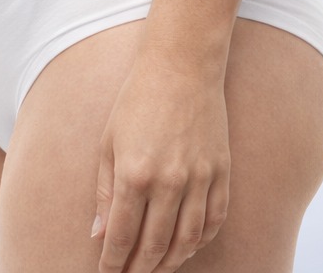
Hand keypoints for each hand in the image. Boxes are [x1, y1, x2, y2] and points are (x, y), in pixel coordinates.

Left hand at [90, 51, 229, 272]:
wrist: (181, 68)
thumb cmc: (135, 102)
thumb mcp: (108, 144)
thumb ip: (105, 192)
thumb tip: (100, 235)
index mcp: (134, 174)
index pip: (122, 235)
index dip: (114, 261)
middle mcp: (169, 182)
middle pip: (155, 244)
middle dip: (140, 268)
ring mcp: (200, 178)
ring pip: (188, 239)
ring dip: (171, 261)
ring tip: (157, 269)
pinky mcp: (222, 173)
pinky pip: (215, 220)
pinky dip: (201, 240)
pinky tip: (187, 247)